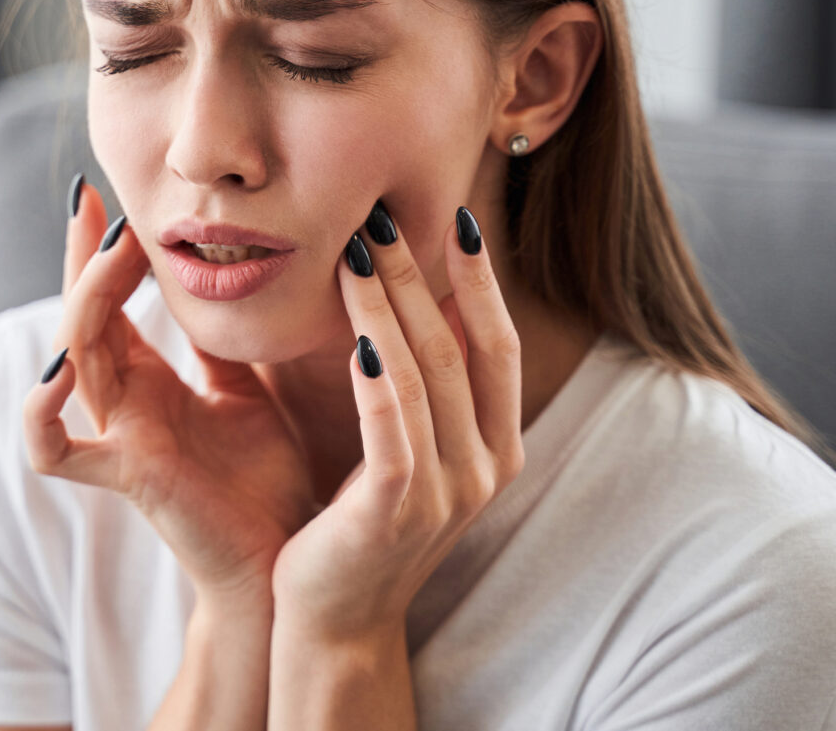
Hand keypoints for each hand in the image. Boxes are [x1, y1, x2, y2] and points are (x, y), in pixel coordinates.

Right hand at [22, 179, 314, 605]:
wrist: (282, 556)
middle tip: (99, 205)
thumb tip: (230, 276)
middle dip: (86, 260)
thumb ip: (223, 343)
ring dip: (84, 303)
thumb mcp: (247, 388)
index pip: (111, 302)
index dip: (103, 252)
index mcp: (151, 381)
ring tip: (110, 254)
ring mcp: (119, 437)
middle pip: (83, 317)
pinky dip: (42, 412)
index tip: (108, 197)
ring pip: (72, 359)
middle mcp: (125, 403)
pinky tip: (60, 368)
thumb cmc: (264, 477)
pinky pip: (56, 450)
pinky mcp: (126, 475)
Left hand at [270, 202, 524, 639]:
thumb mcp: (415, 450)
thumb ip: (428, 388)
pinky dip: (377, 377)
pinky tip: (355, 334)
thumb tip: (415, 301)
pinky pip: (392, 429)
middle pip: (458, 347)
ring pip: (423, 375)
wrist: (337, 619)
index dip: (482, 282)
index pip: (499, 346)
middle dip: (421, 276)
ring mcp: (447, 492)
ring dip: (388, 307)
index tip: (459, 220)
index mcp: (497, 446)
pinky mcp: (396, 511)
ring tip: (355, 252)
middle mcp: (485, 467)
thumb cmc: (367, 521)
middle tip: (384, 217)